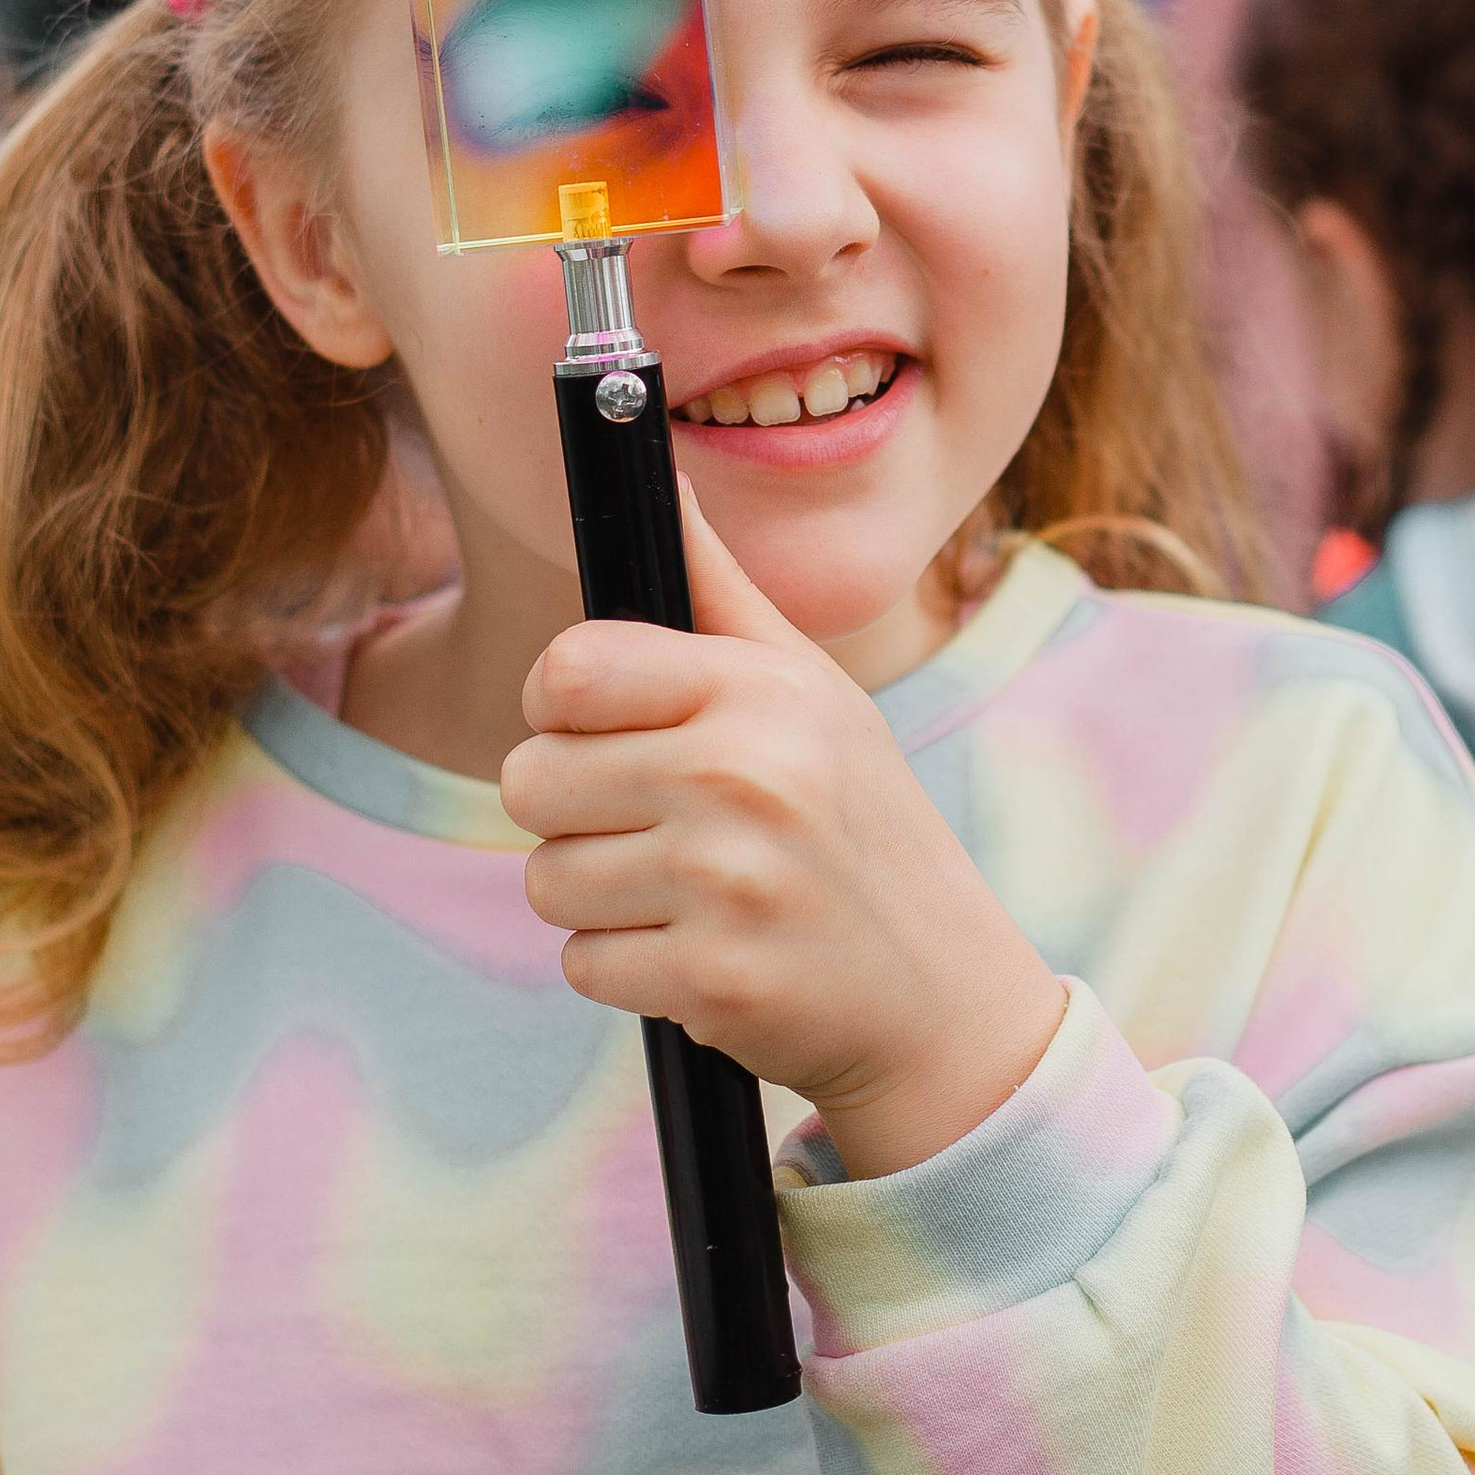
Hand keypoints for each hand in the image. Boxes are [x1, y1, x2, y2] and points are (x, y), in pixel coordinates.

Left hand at [502, 489, 1065, 1177]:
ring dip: (599, 899)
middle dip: (574, 812)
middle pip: (530, 778)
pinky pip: (582, 963)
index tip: (600, 732)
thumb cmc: (862, 827)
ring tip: (690, 893)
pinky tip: (705, 951)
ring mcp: (727, 881)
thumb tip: (663, 477)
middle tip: (657, 828)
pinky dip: (628, 969)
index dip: (560, 707)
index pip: (566, 670)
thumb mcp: (813, 692)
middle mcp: (742, 774)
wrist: (944, 998)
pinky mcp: (711, 978)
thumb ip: (721, 591)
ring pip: (547, 879)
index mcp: (759, 691)